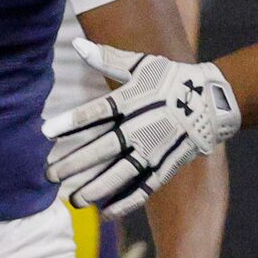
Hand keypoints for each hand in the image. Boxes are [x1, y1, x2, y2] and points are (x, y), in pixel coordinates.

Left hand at [43, 41, 239, 215]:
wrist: (213, 100)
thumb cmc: (171, 78)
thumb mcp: (140, 64)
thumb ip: (107, 58)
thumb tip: (76, 45)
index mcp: (132, 101)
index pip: (95, 113)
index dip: (70, 123)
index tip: (45, 133)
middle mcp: (141, 127)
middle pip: (104, 148)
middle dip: (76, 163)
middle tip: (50, 175)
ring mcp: (155, 150)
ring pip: (122, 173)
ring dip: (98, 188)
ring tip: (74, 200)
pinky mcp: (167, 166)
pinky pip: (145, 188)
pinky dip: (127, 202)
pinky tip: (106, 212)